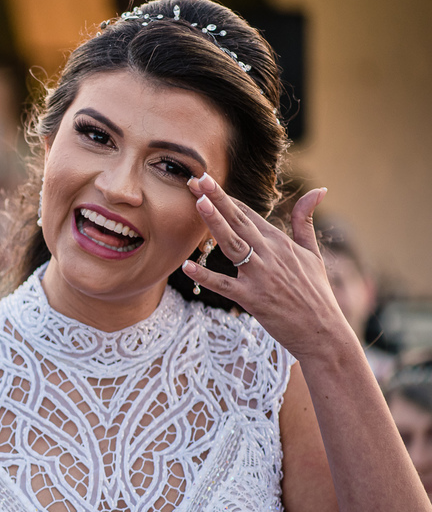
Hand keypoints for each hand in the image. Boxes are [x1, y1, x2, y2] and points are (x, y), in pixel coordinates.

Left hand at [182, 173, 353, 357]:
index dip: (225, 197)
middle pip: (239, 221)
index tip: (205, 180)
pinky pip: (224, 285)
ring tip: (198, 203)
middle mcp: (270, 254)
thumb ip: (305, 221)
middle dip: (217, 199)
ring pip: (233, 245)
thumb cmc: (316, 293)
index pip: (248, 214)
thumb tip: (319, 189)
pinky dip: (205, 276)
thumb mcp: (313, 252)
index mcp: (279, 242)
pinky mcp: (252, 299)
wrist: (323, 332)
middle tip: (197, 178)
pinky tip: (187, 266)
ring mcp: (261, 276)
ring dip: (215, 223)